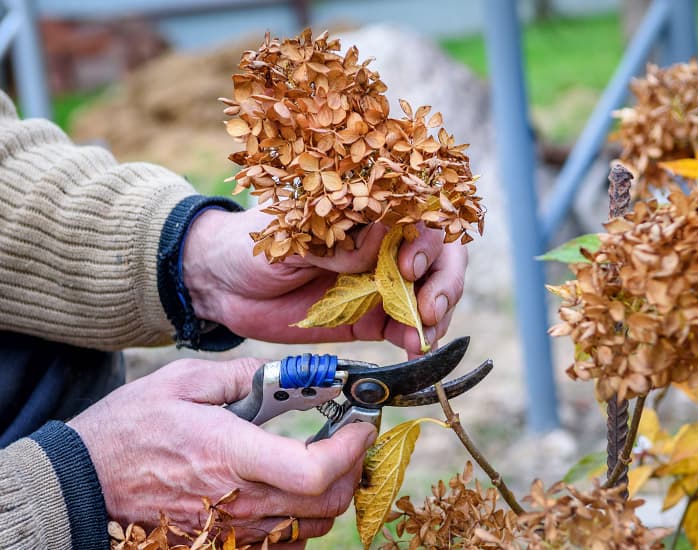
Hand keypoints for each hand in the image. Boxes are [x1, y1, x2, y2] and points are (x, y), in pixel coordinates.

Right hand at [68, 357, 376, 545]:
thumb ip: (243, 376)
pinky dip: (302, 519)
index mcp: (230, 452)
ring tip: (326, 459)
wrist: (83, 482)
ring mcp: (231, 529)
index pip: (314, 469)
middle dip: (353, 468)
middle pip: (326, 502)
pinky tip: (292, 490)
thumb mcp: (182, 381)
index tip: (359, 425)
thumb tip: (289, 373)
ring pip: (311, 525)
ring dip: (331, 493)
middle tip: (351, 439)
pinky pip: (283, 543)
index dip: (350, 449)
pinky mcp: (222, 544)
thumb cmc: (129, 428)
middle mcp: (238, 499)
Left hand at [182, 208, 466, 356]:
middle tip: (429, 308)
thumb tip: (380, 238)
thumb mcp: (293, 234)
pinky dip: (417, 338)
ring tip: (425, 334)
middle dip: (443, 281)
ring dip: (437, 313)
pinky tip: (415, 348)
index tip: (408, 266)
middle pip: (438, 255)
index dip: (426, 240)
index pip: (418, 215)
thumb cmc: (255, 244)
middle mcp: (382, 244)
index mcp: (366, 212)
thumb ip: (336, 241)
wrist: (221, 285)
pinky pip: (405, 327)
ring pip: (429, 292)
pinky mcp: (370, 318)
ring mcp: (379, 282)